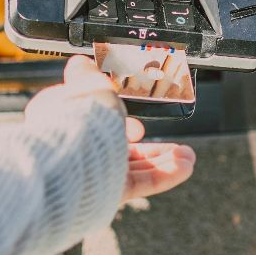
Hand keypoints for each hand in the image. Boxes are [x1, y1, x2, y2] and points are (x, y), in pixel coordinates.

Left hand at [27, 57, 193, 202]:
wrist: (72, 159)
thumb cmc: (78, 119)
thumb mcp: (90, 86)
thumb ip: (91, 78)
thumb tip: (80, 62)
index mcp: (67, 121)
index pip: (94, 117)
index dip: (116, 114)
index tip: (131, 115)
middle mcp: (78, 148)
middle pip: (119, 146)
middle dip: (151, 146)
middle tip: (173, 144)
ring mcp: (91, 172)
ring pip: (131, 167)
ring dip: (163, 161)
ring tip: (188, 157)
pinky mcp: (104, 192)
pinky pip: (137, 183)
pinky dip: (163, 175)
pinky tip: (185, 167)